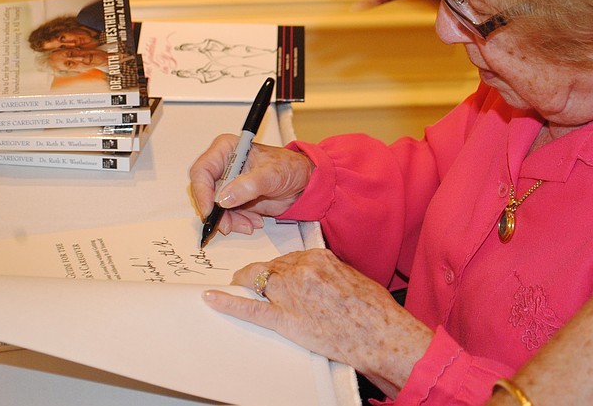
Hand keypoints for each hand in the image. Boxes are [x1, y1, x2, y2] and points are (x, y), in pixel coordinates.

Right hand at [189, 134, 313, 235]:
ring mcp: (227, 183)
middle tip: (228, 225)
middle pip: (205, 192)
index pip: (202, 171)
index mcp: (226, 149)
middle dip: (216, 211)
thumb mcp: (271, 175)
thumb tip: (224, 198)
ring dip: (229, 220)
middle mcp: (223, 165)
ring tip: (250, 223)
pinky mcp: (234, 198)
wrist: (302, 182)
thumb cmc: (289, 167)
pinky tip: (253, 222)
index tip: (211, 210)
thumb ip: (248, 186)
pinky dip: (237, 222)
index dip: (202, 192)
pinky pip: (226, 215)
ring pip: (214, 207)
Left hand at [202, 249, 432, 397]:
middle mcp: (301, 270)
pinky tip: (211, 298)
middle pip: (272, 266)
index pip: (291, 256)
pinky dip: (227, 302)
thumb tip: (321, 278)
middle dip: (263, 273)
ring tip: (234, 282)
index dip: (284, 267)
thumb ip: (330, 273)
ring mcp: (290, 294)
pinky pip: (250, 308)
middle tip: (253, 278)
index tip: (281, 273)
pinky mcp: (284, 319)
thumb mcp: (353, 279)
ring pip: (258, 280)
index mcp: (319, 258)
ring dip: (245, 281)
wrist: (381, 335)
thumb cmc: (375, 310)